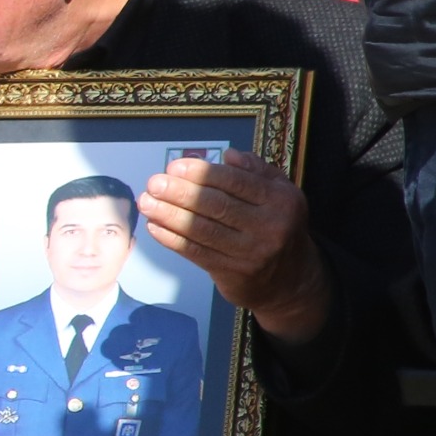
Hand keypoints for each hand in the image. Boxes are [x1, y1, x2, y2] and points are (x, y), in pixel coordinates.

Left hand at [136, 150, 331, 342]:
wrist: (290, 279)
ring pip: (203, 230)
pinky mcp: (233, 274)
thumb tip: (227, 156)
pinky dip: (172, 239)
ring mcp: (251, 253)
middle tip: (154, 183)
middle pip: (216, 205)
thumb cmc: (277, 225)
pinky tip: (155, 226)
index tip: (175, 166)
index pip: (236, 182)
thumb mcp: (279, 192)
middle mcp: (269, 226)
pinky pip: (197, 252)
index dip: (202, 173)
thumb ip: (255, 170)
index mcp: (281, 200)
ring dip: (169, 215)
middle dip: (180, 192)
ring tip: (146, 202)